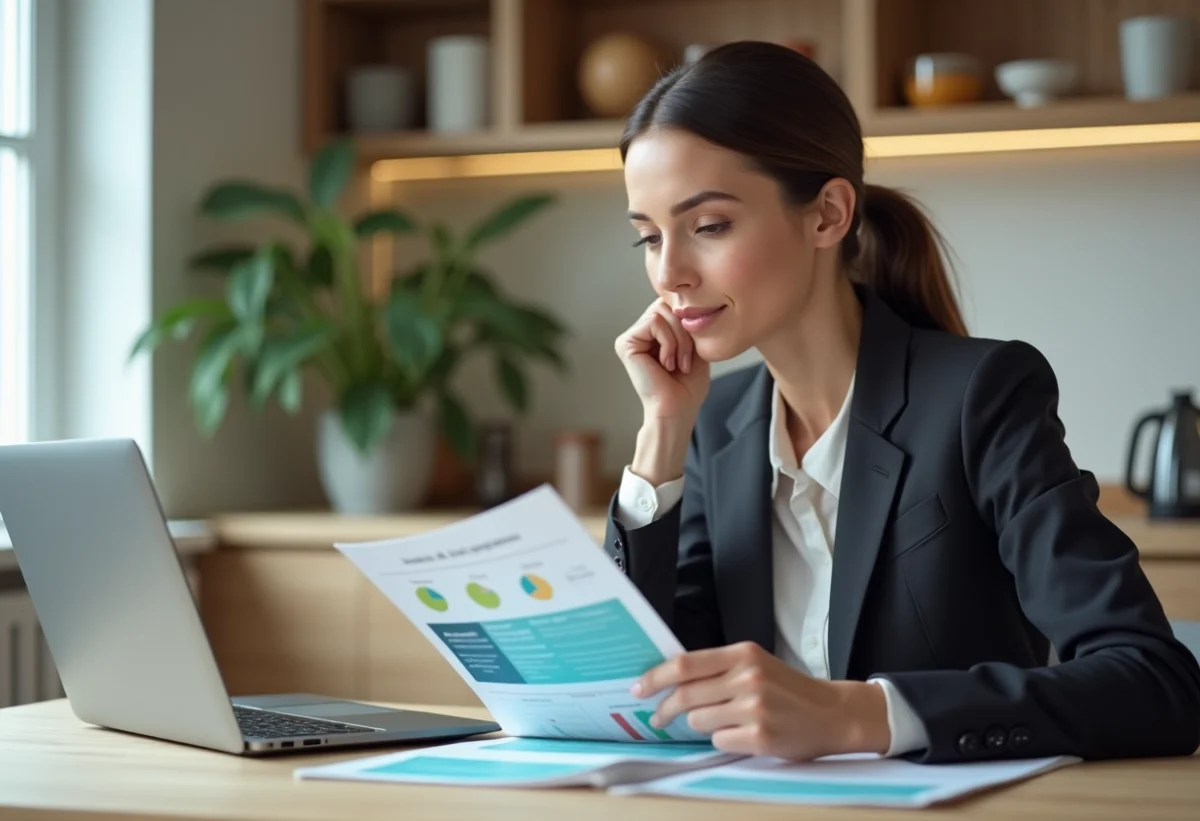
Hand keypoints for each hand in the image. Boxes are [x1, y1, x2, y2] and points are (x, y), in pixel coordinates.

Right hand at [614, 298, 710, 422]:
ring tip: (678, 363)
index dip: (688, 323)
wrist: (677, 410)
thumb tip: (687, 296)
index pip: (673, 306)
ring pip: (662, 312)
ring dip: (679, 339)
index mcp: (655, 333)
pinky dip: (669, 342)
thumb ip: (688, 322)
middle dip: (684, 331)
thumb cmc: (688, 386)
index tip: (693, 352)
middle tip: (686, 360)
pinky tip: (666, 364)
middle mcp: (640, 332)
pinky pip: (655, 322)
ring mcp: (631, 337)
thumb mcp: (695, 346)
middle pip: (667, 305)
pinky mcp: (626, 343)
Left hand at [631, 642, 891, 759]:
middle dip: (665, 709)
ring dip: (702, 724)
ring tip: (726, 721)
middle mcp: (747, 678)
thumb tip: (670, 679)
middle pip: (685, 695)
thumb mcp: (756, 665)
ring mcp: (753, 708)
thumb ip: (718, 668)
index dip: (655, 677)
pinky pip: (719, 740)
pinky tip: (744, 734)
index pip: (684, 664)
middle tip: (658, 718)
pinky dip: (724, 740)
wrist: (833, 713)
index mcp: (743, 654)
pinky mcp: (759, 736)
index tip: (637, 688)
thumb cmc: (789, 690)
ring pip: (698, 720)